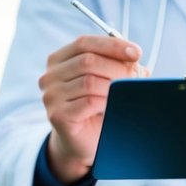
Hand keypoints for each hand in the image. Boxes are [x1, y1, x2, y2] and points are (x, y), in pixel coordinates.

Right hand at [39, 35, 145, 182]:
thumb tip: (134, 58)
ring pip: (89, 81)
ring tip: (127, 93)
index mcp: (58, 61)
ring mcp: (51, 96)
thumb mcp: (105, 80)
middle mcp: (50, 77)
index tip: (136, 53)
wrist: (83, 142)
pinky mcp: (58, 115)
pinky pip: (89, 102)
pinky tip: (114, 106)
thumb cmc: (96, 108)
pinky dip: (107, 102)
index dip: (112, 45)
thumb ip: (116, 64)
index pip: (84, 43)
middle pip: (88, 60)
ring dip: (114, 86)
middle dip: (117, 67)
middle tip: (135, 77)